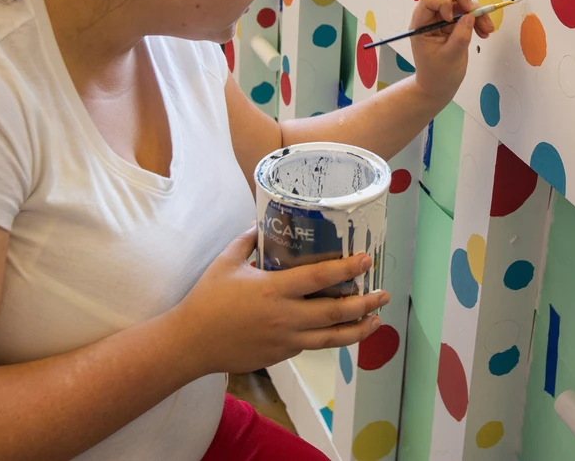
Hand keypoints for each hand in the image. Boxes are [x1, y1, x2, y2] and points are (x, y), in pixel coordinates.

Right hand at [168, 229, 389, 376]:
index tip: (366, 260)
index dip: (346, 269)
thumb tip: (261, 219)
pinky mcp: (282, 355)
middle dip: (365, 303)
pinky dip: (330, 337)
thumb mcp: (226, 262)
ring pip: (331, 338)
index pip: (319, 279)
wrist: (191, 343)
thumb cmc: (207, 299)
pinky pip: (312, 344)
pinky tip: (341, 329)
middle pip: (335, 312)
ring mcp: (285, 340)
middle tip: (383, 293)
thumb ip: (247, 240)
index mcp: (273, 290)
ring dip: (358, 329)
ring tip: (376, 320)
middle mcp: (285, 317)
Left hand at [407, 0, 494, 105]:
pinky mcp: (455, 24)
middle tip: (477, 13)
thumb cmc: (438, 75)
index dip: (443, 3)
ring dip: (477, 11)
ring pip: (460, 2)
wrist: (439, 87)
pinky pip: (468, 12)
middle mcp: (431, 18)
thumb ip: (460, 36)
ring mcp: (443, 19)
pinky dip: (479, 19)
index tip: (451, 20)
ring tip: (487, 29)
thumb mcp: (450, 57)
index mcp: (421, 24)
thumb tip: (470, 16)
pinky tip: (485, 32)